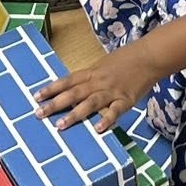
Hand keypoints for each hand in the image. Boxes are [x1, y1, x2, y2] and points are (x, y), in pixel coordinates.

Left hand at [36, 40, 162, 130]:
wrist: (149, 56)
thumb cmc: (127, 59)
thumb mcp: (104, 65)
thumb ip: (91, 77)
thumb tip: (76, 87)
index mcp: (92, 72)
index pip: (68, 80)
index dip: (52, 88)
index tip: (36, 97)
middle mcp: (98, 81)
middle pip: (74, 93)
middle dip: (55, 104)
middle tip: (38, 114)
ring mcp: (112, 91)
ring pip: (90, 103)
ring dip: (74, 115)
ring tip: (60, 126)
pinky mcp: (126, 99)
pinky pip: (115, 111)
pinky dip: (106, 119)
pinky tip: (98, 129)